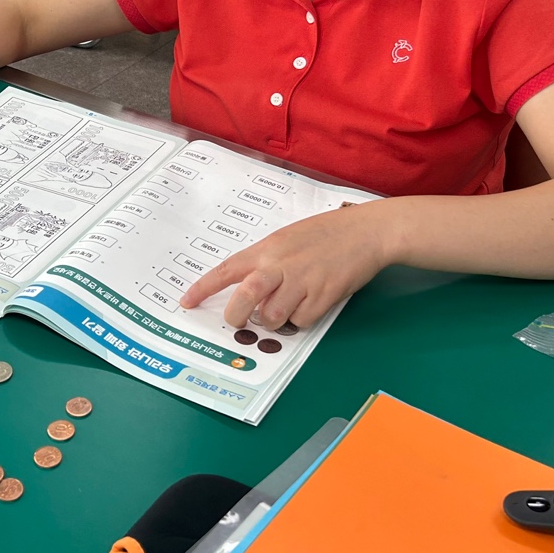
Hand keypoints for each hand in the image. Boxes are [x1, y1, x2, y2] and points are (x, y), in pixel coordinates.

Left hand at [179, 204, 391, 329]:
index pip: (227, 270)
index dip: (204, 288)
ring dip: (273, 320)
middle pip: (245, 299)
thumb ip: (266, 260)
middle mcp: (280, 265)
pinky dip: (301, 320)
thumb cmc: (327, 232)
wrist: (367, 231)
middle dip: (236, 316)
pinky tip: (311, 303)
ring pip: (271, 317)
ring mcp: (302, 282)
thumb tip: (247, 287)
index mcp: (267, 248)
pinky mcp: (323, 296)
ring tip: (284, 307)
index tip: (186, 302)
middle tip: (238, 320)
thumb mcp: (287, 238)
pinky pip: (300, 321)